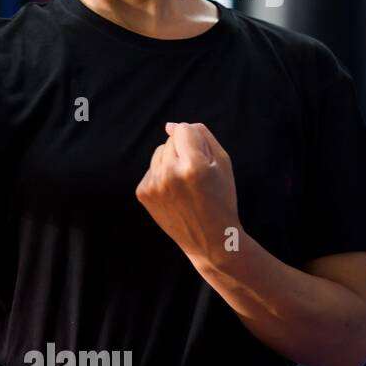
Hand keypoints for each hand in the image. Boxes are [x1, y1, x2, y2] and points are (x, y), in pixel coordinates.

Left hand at [135, 121, 239, 263]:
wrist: (210, 239)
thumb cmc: (221, 198)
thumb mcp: (223, 164)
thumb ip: (201, 136)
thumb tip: (170, 125)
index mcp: (194, 166)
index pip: (184, 129)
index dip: (194, 139)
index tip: (202, 156)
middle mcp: (170, 174)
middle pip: (170, 140)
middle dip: (183, 151)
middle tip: (196, 177)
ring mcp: (154, 184)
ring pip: (159, 153)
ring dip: (171, 162)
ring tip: (185, 185)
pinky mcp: (143, 193)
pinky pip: (152, 170)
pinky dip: (162, 176)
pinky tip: (174, 194)